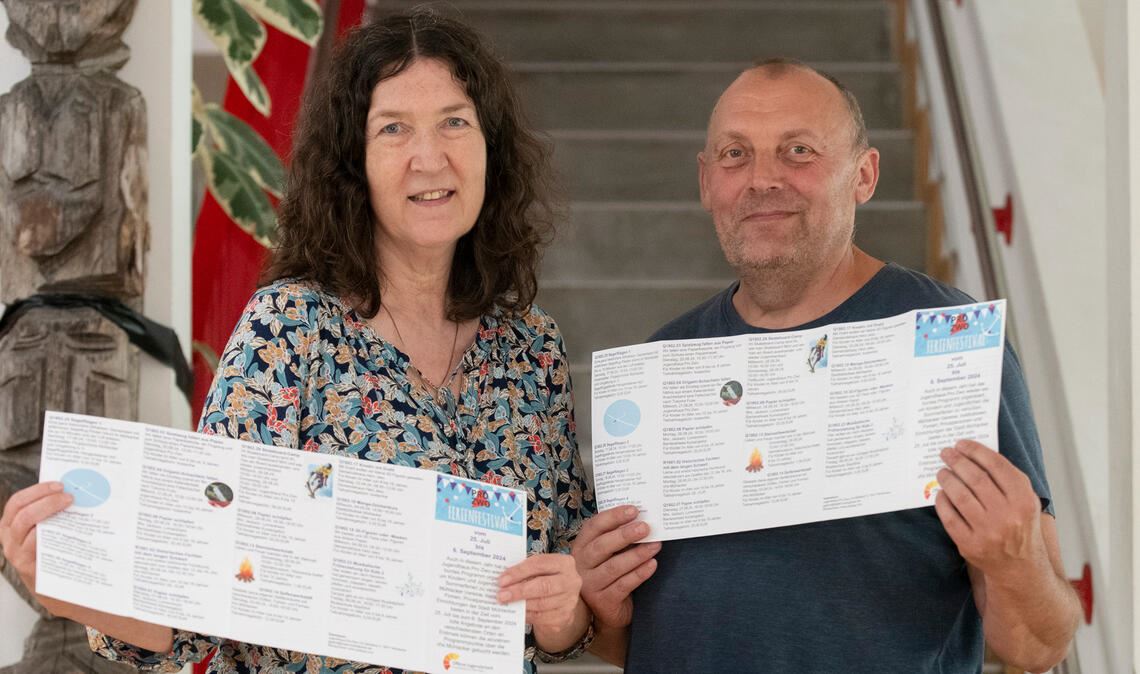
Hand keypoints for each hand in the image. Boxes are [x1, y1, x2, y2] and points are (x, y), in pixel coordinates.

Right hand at [0, 482, 73, 601]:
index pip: (16, 502)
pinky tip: (70, 526)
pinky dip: (54, 533)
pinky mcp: (28, 568)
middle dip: (46, 499)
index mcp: (11, 526)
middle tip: (69, 496)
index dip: (37, 490)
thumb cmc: (56, 552)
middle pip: (23, 513)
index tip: (59, 484)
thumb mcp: (48, 531)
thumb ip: (52, 514)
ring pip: (29, 526)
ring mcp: (17, 554)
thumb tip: (75, 488)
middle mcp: (9, 540)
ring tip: (71, 505)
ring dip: (50, 511)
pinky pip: (37, 546)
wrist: (58, 589)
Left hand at [498, 553, 581, 631]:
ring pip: (542, 604)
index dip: (519, 572)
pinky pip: (542, 618)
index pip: (540, 564)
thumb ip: (525, 571)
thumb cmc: (546, 579)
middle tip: (501, 595)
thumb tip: (503, 580)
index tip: (502, 580)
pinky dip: (527, 615)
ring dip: (521, 605)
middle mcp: (571, 581)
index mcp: (564, 563)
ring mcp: (570, 600)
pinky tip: (516, 613)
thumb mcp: (539, 570)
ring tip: (505, 604)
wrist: (561, 600)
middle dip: (520, 591)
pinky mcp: (565, 616)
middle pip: (543, 586)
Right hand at [570, 505, 659, 627]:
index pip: (594, 527)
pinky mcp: (602, 601)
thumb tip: (642, 518)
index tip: (634, 510)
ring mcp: (589, 584)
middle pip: (601, 546)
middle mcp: (581, 565)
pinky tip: (652, 564)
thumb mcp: (609, 554)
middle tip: (646, 527)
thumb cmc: (611, 574)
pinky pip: (623, 585)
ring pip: (614, 566)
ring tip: (656, 545)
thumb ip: (618, 537)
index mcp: (581, 546)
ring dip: (637, 554)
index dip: (613, 517)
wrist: (609, 611)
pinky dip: (639, 574)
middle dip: (624, 535)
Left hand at [934, 440, 1044, 577]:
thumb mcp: (1026, 501)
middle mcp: (1007, 515)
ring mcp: (987, 531)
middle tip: (946, 453)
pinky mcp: (969, 544)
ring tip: (942, 471)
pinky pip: (949, 516)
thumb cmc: (1021, 526)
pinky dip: (942, 501)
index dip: (976, 451)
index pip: (996, 466)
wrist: (1020, 567)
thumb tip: (976, 453)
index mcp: (1024, 500)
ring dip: (947, 478)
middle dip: (957, 461)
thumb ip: (1008, 479)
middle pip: (975, 478)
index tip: (961, 443)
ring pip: (959, 495)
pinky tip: (941, 493)